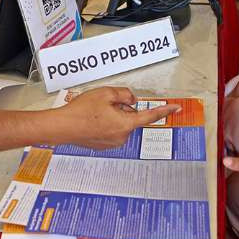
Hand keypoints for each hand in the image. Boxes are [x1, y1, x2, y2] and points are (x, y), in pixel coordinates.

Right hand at [55, 87, 178, 148]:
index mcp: (126, 124)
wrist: (62, 127)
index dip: (164, 111)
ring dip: (112, 116)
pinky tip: (91, 120)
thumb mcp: (106, 93)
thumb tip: (131, 100)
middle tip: (104, 104)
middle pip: (130, 117)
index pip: (150, 116)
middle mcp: (122, 136)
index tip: (176, 108)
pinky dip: (104, 123)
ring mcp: (113, 143)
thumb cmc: (81, 111)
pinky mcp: (104, 145)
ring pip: (120, 124)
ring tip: (94, 113)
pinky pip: (111, 130)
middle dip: (121, 109)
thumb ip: (124, 94)